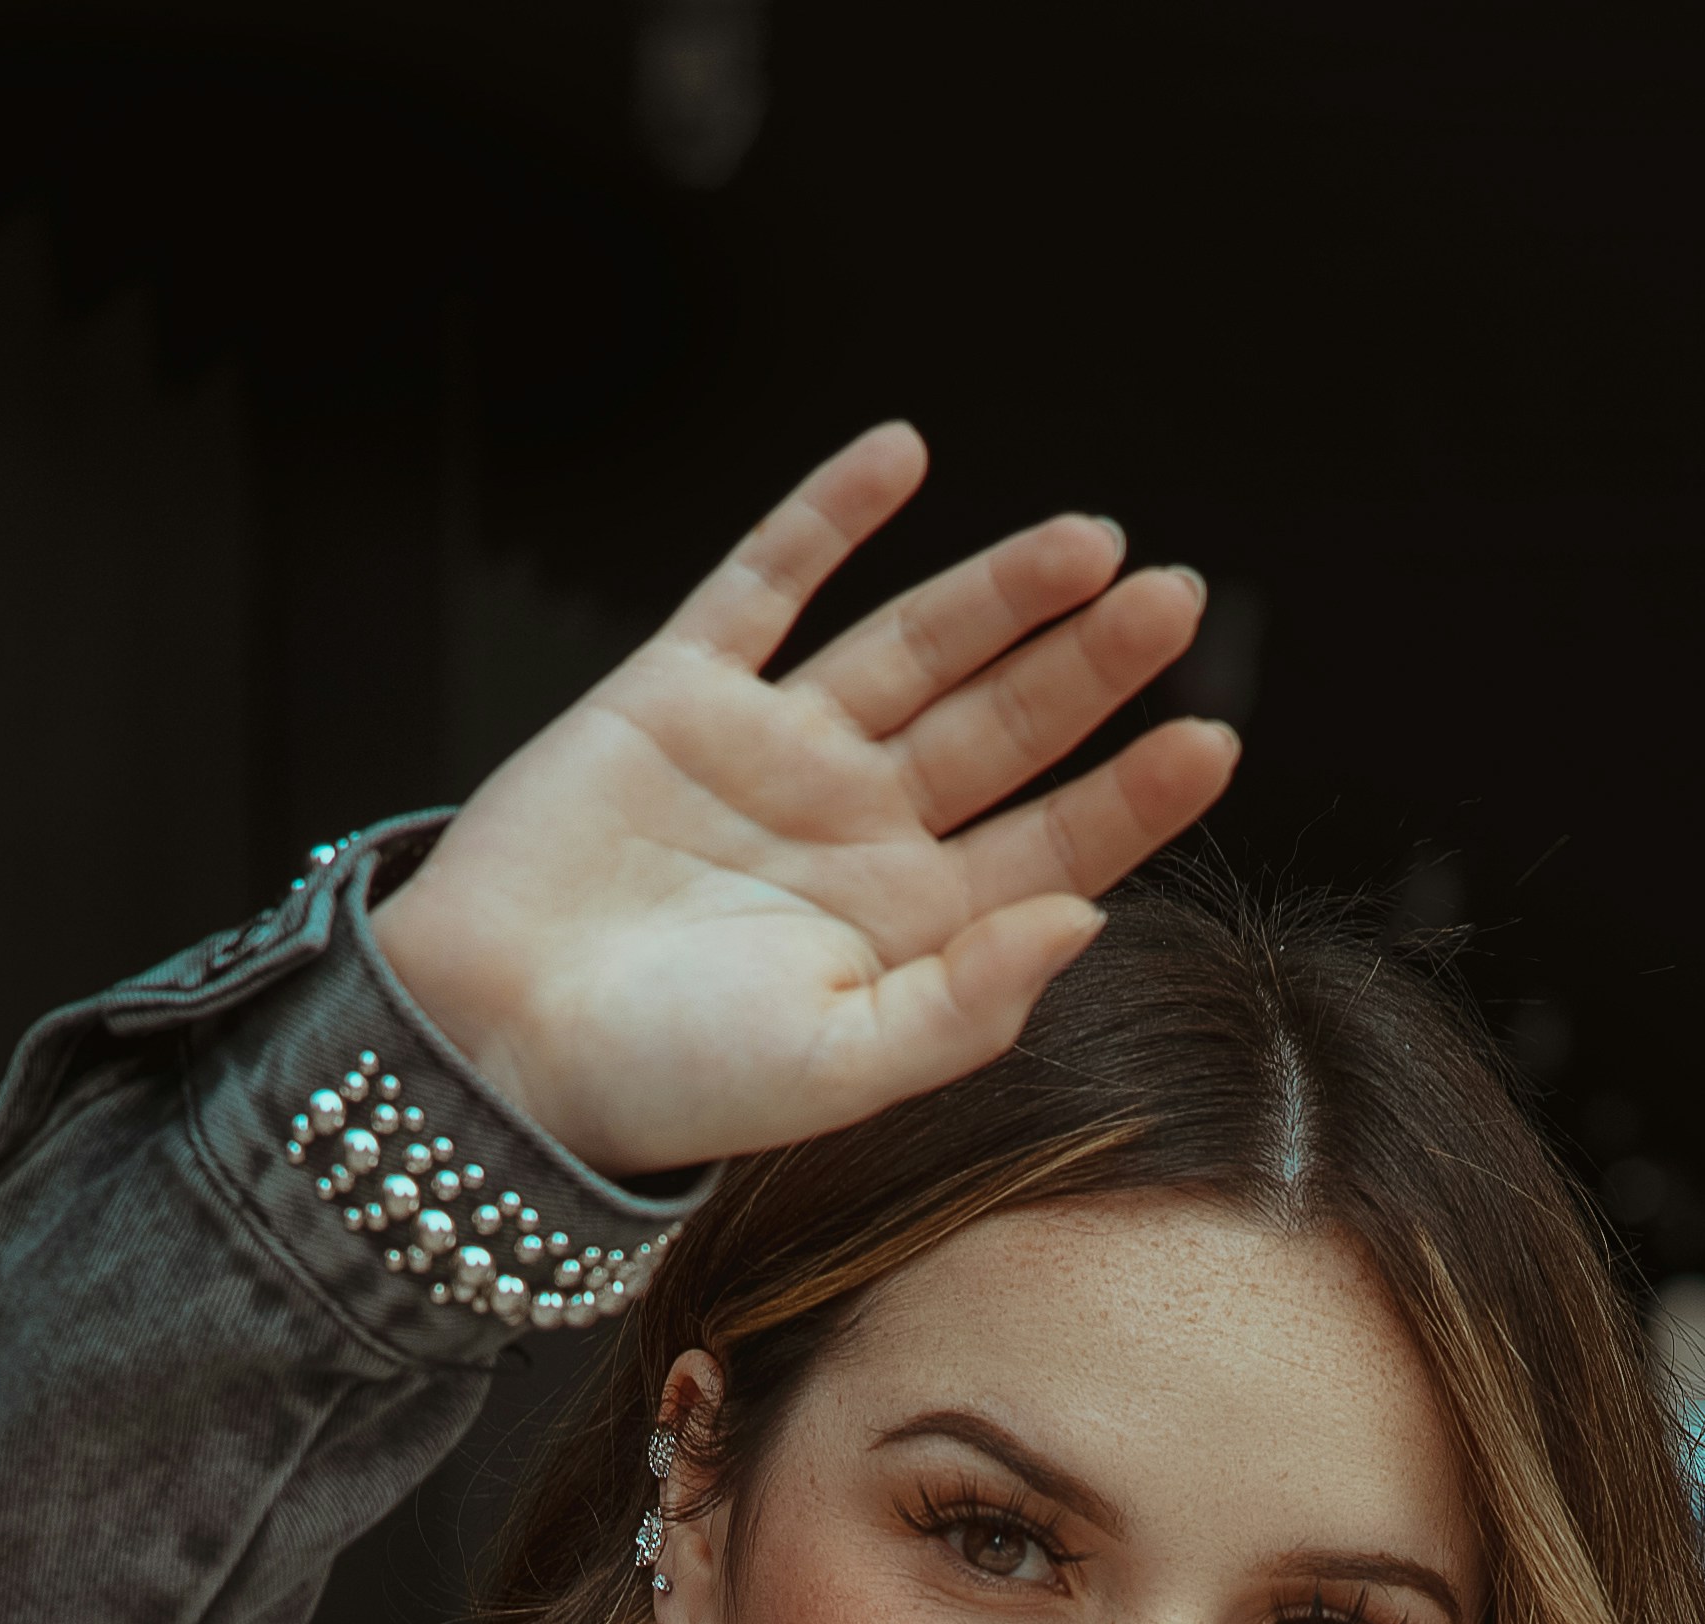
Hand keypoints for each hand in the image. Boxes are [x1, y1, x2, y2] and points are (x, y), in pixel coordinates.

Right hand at [372, 422, 1237, 1185]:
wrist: (494, 1045)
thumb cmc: (659, 1084)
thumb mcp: (834, 1068)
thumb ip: (966, 1006)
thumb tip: (1087, 916)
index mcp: (908, 927)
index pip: (1052, 844)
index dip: (1134, 794)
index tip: (1210, 739)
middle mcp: (858, 829)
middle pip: (1006, 727)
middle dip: (1091, 666)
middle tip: (1178, 601)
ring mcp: (775, 750)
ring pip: (916, 645)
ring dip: (1000, 590)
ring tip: (1091, 544)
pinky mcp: (681, 689)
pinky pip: (770, 580)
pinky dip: (829, 515)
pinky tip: (902, 459)